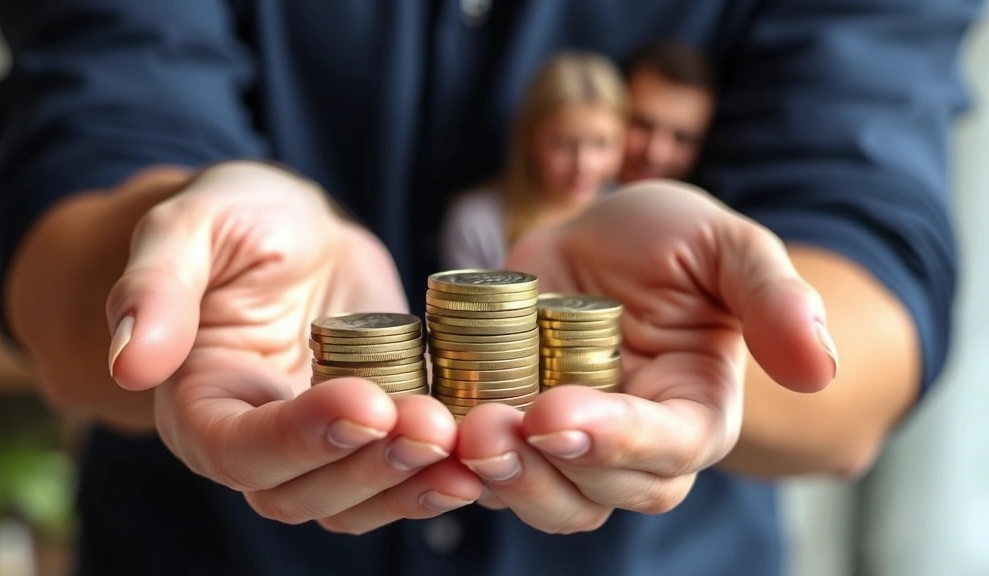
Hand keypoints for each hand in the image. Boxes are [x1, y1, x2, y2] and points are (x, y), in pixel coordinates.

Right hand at [106, 161, 480, 532]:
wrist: (298, 230)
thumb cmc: (236, 219)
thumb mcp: (189, 227)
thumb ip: (155, 287)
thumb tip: (130, 359)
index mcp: (200, 402)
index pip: (238, 449)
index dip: (300, 437)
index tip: (365, 401)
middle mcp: (256, 441)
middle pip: (302, 492)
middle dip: (369, 467)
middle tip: (431, 427)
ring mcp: (319, 446)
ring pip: (357, 500)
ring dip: (412, 483)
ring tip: (467, 450)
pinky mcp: (375, 432)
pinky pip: (403, 473)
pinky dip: (443, 472)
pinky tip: (487, 453)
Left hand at [456, 179, 837, 532]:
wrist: (596, 236)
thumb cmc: (671, 241)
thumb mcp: (728, 245)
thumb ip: (774, 297)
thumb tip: (820, 367)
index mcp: (695, 413)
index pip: (667, 450)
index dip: (615, 441)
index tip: (557, 415)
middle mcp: (633, 447)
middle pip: (598, 495)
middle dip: (544, 469)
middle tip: (490, 426)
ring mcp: (566, 445)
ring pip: (539, 496)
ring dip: (497, 476)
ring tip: (456, 431)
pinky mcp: (510, 428)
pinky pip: (483, 467)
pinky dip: (452, 459)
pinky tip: (422, 429)